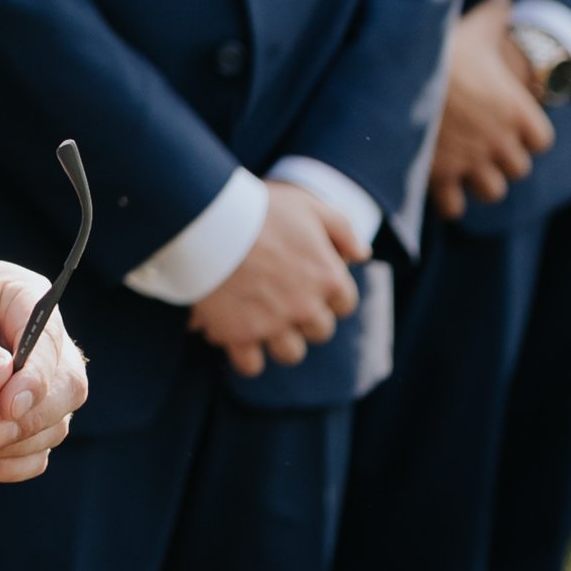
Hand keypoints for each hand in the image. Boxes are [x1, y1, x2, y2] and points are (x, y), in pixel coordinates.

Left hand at [0, 257, 88, 483]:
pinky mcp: (9, 423)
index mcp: (21, 299)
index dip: (37, 378)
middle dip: (30, 418)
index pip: (49, 341)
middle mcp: (35, 344)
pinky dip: (10, 465)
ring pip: (54, 425)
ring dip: (16, 445)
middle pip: (66, 388)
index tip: (8, 405)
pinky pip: (32, 454)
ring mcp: (26, 387)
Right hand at [188, 179, 365, 377]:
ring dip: (280, 341)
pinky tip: (236, 337)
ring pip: (290, 353)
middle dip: (306, 318)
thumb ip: (342, 229)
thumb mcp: (308, 205)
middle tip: (283, 300)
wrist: (208, 220)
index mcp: (327, 277)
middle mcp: (305, 307)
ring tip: (260, 322)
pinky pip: (250, 365)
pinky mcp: (238, 335)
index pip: (344, 304)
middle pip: (320, 331)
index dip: (329, 295)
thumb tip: (362, 255)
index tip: (311, 286)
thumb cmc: (259, 209)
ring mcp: (272, 324)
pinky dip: (245, 356)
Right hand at [428, 0, 556, 220]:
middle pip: (518, 168)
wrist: (399, 78)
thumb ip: (495, 14)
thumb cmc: (442, 51)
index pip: (542, 140)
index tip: (511, 126)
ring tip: (463, 168)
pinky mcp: (440, 178)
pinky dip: (447, 201)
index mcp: (516, 111)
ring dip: (481, 183)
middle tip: (484, 147)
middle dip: (503, 161)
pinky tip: (436, 183)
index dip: (527, 135)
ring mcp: (471, 163)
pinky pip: (454, 207)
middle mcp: (499, 142)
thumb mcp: (474, 28)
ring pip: (492, 191)